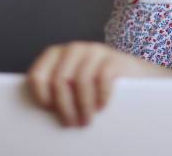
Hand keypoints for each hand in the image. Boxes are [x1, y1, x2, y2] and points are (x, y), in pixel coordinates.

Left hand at [26, 41, 171, 126]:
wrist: (135, 75)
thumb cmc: (97, 85)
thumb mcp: (74, 83)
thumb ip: (58, 89)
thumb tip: (35, 117)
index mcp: (57, 54)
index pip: (38, 75)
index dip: (41, 96)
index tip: (49, 111)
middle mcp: (74, 49)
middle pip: (59, 81)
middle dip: (64, 107)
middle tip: (71, 123)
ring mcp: (95, 51)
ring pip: (80, 82)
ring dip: (82, 106)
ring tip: (85, 120)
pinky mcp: (114, 58)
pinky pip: (102, 79)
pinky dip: (100, 96)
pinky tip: (101, 106)